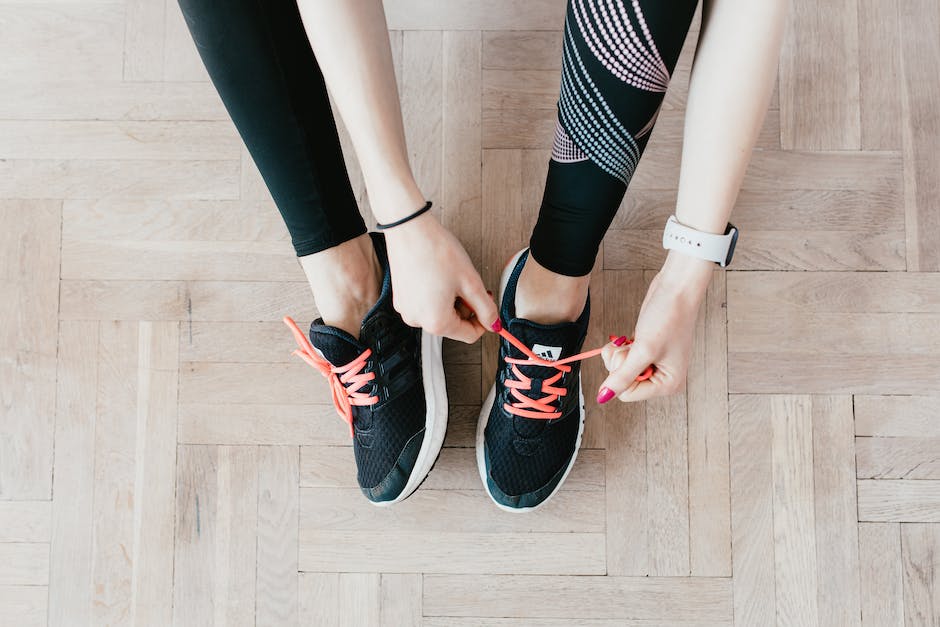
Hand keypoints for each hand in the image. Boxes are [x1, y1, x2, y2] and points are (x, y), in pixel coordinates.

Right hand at [383, 212, 497, 342]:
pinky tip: (437, 275)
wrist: (409, 229)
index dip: (484, 321)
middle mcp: (417, 321)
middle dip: (466, 308)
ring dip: (451, 300)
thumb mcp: (470, 282)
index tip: (488, 304)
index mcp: (436, 322)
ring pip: (439, 314)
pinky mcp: (400, 298)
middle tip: (470, 284)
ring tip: (451, 277)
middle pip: (453, 325)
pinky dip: (436, 295)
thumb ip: (486, 308)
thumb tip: (494, 324)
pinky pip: (425, 304)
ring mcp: (406, 310)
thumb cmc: (437, 251)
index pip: (469, 336)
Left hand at [597, 252, 712, 402]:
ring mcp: (653, 364)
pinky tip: (632, 337)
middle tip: (633, 345)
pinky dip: (621, 347)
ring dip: (619, 353)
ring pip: (619, 370)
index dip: (620, 375)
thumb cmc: (668, 317)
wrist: (676, 289)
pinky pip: (623, 358)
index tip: (630, 355)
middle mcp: (662, 377)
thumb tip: (603, 397)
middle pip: (622, 383)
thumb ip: (622, 376)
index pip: (627, 394)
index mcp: (668, 384)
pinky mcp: (645, 351)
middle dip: (620, 362)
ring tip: (634, 339)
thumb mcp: (643, 350)